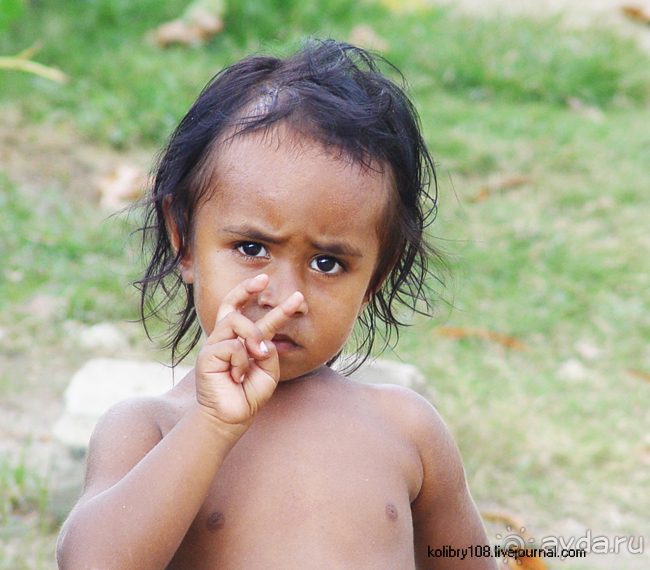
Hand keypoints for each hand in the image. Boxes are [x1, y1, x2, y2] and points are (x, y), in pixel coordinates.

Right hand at [195, 274, 303, 425]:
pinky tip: (237, 376)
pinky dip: (242, 361)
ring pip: (237, 321)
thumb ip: (269, 351)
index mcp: (239, 340)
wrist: (231, 418)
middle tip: (265, 278)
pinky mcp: (207, 356)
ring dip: (254, 335)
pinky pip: (234, 346)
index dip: (251, 292)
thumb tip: (261, 339)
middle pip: (231, 305)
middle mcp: (225, 339)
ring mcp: (214, 346)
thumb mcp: (269, 371)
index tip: (265, 278)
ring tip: (258, 356)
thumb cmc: (249, 395)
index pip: (243, 310)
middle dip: (246, 288)